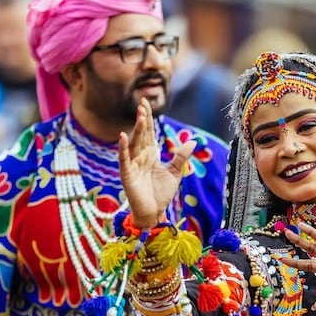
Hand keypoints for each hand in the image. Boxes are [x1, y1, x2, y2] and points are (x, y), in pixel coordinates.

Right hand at [118, 98, 195, 229]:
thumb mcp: (175, 172)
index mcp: (150, 154)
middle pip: (141, 134)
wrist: (154, 213)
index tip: (145, 102)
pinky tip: (123, 136)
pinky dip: (123, 148)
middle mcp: (140, 157)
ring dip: (137, 130)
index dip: (148, 118)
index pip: (149, 132)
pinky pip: (124, 159)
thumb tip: (193, 141)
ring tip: (141, 116)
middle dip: (142, 119)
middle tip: (142, 103)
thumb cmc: (161, 193)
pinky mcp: (127, 175)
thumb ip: (181, 156)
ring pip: (134, 144)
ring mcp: (132, 165)